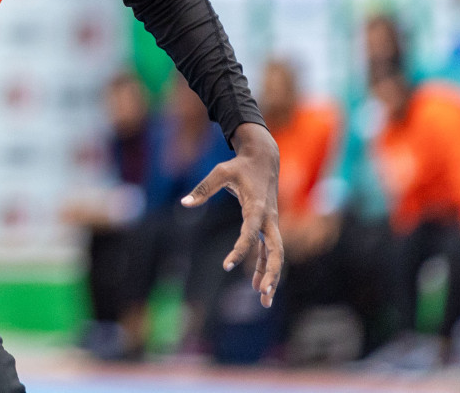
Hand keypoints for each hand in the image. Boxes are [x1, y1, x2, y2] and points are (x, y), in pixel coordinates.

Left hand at [181, 122, 283, 307]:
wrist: (264, 159)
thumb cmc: (240, 166)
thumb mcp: (221, 171)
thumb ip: (203, 188)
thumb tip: (184, 204)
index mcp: (257, 207)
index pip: (250, 233)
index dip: (240, 250)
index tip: (226, 266)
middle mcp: (268, 218)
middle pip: (276, 250)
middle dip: (271, 272)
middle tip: (262, 293)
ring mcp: (270, 224)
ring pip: (275, 255)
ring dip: (270, 276)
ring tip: (264, 301)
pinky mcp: (267, 226)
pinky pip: (267, 251)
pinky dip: (263, 267)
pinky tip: (255, 286)